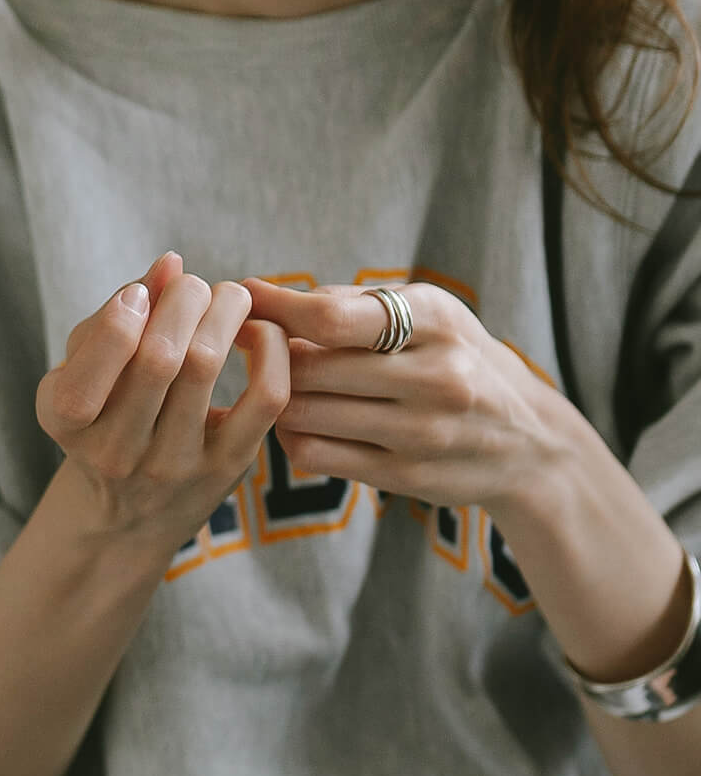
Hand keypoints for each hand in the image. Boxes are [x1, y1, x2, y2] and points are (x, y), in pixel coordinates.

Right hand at [37, 253, 291, 551]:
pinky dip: (270, 348)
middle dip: (183, 299)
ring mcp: (173, 465)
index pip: (91, 366)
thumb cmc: (102, 416)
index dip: (120, 315)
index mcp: (66, 420)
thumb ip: (116, 313)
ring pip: (206, 366)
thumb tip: (171, 264)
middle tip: (192, 286)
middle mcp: (116, 452)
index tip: (141, 294)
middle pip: (159, 356)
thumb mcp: (84, 369)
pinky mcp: (227, 467)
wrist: (126, 515)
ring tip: (226, 296)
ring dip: (224, 310)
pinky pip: (264, 398)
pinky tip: (259, 331)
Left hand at [239, 278, 563, 513]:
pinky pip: (315, 455)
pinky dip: (290, 435)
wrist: (529, 440)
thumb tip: (264, 298)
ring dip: (277, 396)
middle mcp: (437, 377)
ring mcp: (423, 433)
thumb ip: (351, 302)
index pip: (332, 317)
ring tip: (279, 382)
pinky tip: (300, 420)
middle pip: (310, 368)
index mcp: (436, 321)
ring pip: (304, 413)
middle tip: (255, 344)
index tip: (246, 298)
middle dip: (270, 353)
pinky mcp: (407, 477)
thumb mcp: (428, 311)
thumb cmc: (456, 357)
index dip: (276, 308)